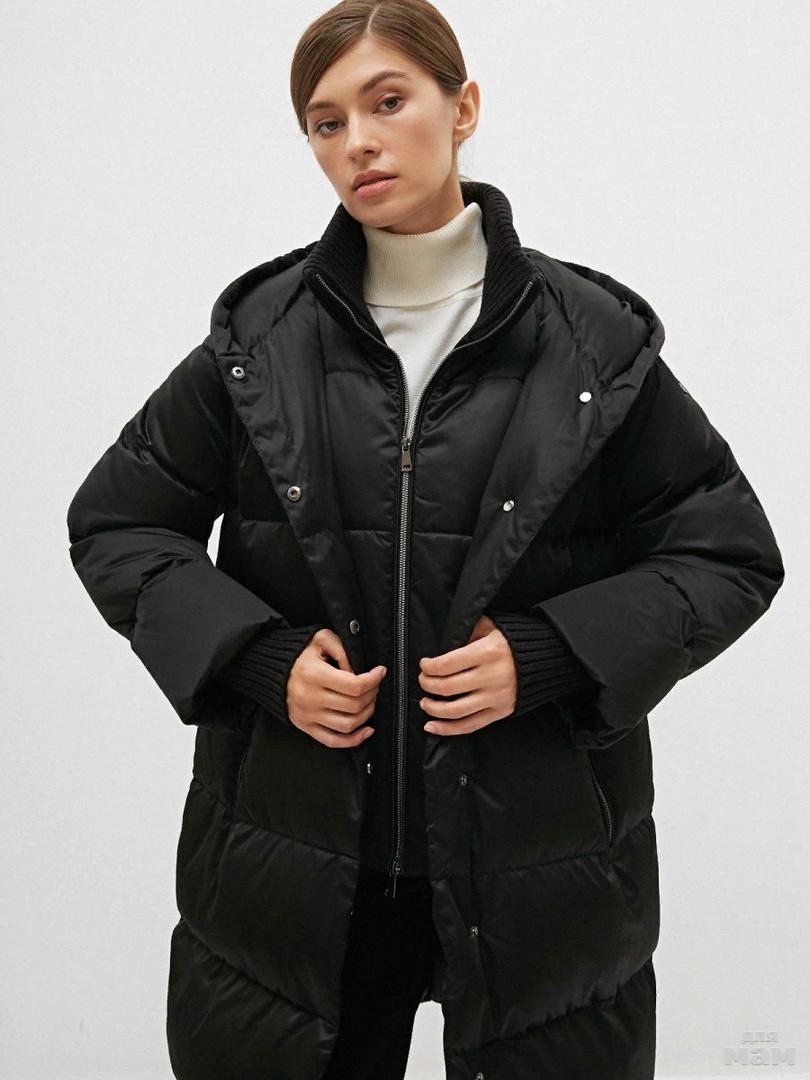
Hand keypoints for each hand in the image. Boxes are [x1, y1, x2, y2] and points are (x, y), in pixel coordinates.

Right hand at [286, 628, 385, 747]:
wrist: (271, 670)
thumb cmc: (299, 653)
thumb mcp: (320, 639)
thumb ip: (343, 650)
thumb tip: (358, 672)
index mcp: (314, 674)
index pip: (355, 685)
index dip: (374, 679)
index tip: (380, 672)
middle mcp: (310, 698)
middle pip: (354, 705)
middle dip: (372, 694)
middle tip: (374, 685)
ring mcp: (307, 715)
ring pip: (348, 724)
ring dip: (366, 714)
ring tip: (369, 702)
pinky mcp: (306, 726)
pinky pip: (333, 740)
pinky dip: (354, 740)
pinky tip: (366, 730)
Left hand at [418, 614, 515, 735]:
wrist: (545, 658)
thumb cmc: (511, 640)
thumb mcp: (490, 627)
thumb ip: (466, 633)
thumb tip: (442, 646)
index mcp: (486, 652)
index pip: (446, 664)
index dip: (428, 667)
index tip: (424, 665)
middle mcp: (490, 677)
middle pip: (446, 687)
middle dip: (427, 684)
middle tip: (423, 680)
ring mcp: (495, 697)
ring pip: (455, 710)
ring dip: (433, 708)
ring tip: (425, 702)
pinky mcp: (500, 712)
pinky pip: (469, 725)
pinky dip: (447, 729)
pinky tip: (432, 726)